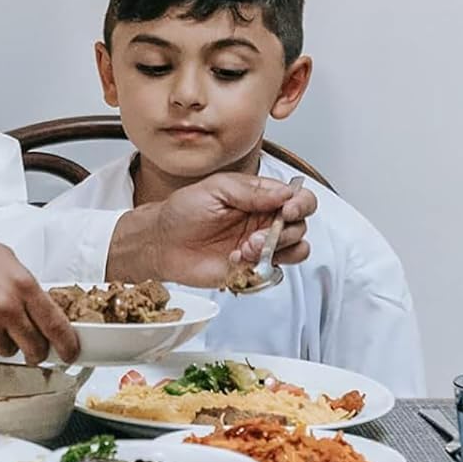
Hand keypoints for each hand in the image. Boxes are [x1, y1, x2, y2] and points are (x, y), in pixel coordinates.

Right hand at [0, 214, 79, 363]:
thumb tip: (34, 303)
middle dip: (36, 349)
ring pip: (7, 349)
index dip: (67, 342)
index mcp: (20, 282)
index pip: (55, 322)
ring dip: (2, 339)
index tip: (71, 351)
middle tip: (33, 345)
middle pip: (36, 345)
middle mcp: (6, 307)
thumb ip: (20, 282)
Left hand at [110, 172, 316, 286]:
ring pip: (295, 250)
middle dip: (285, 232)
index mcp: (259, 196)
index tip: (288, 210)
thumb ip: (251, 191)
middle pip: (300, 226)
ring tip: (246, 248)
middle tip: (257, 236)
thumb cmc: (183, 211)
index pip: (297, 198)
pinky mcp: (251, 268)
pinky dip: (260, 268)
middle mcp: (264, 220)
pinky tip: (234, 260)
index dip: (300, 204)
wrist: (162, 242)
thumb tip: (285, 193)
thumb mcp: (215, 189)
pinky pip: (273, 272)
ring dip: (276, 251)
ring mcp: (260, 245)